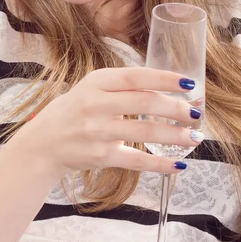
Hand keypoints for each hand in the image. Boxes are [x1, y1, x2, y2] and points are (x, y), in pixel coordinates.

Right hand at [9, 67, 201, 181]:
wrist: (43, 143)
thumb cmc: (73, 111)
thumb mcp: (91, 89)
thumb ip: (122, 87)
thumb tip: (167, 89)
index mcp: (95, 82)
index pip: (135, 76)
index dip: (165, 79)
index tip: (189, 84)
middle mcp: (95, 104)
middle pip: (144, 102)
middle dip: (176, 108)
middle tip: (196, 113)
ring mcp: (97, 131)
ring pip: (145, 131)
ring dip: (175, 135)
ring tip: (195, 137)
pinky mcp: (101, 156)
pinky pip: (137, 160)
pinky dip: (161, 164)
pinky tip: (179, 164)